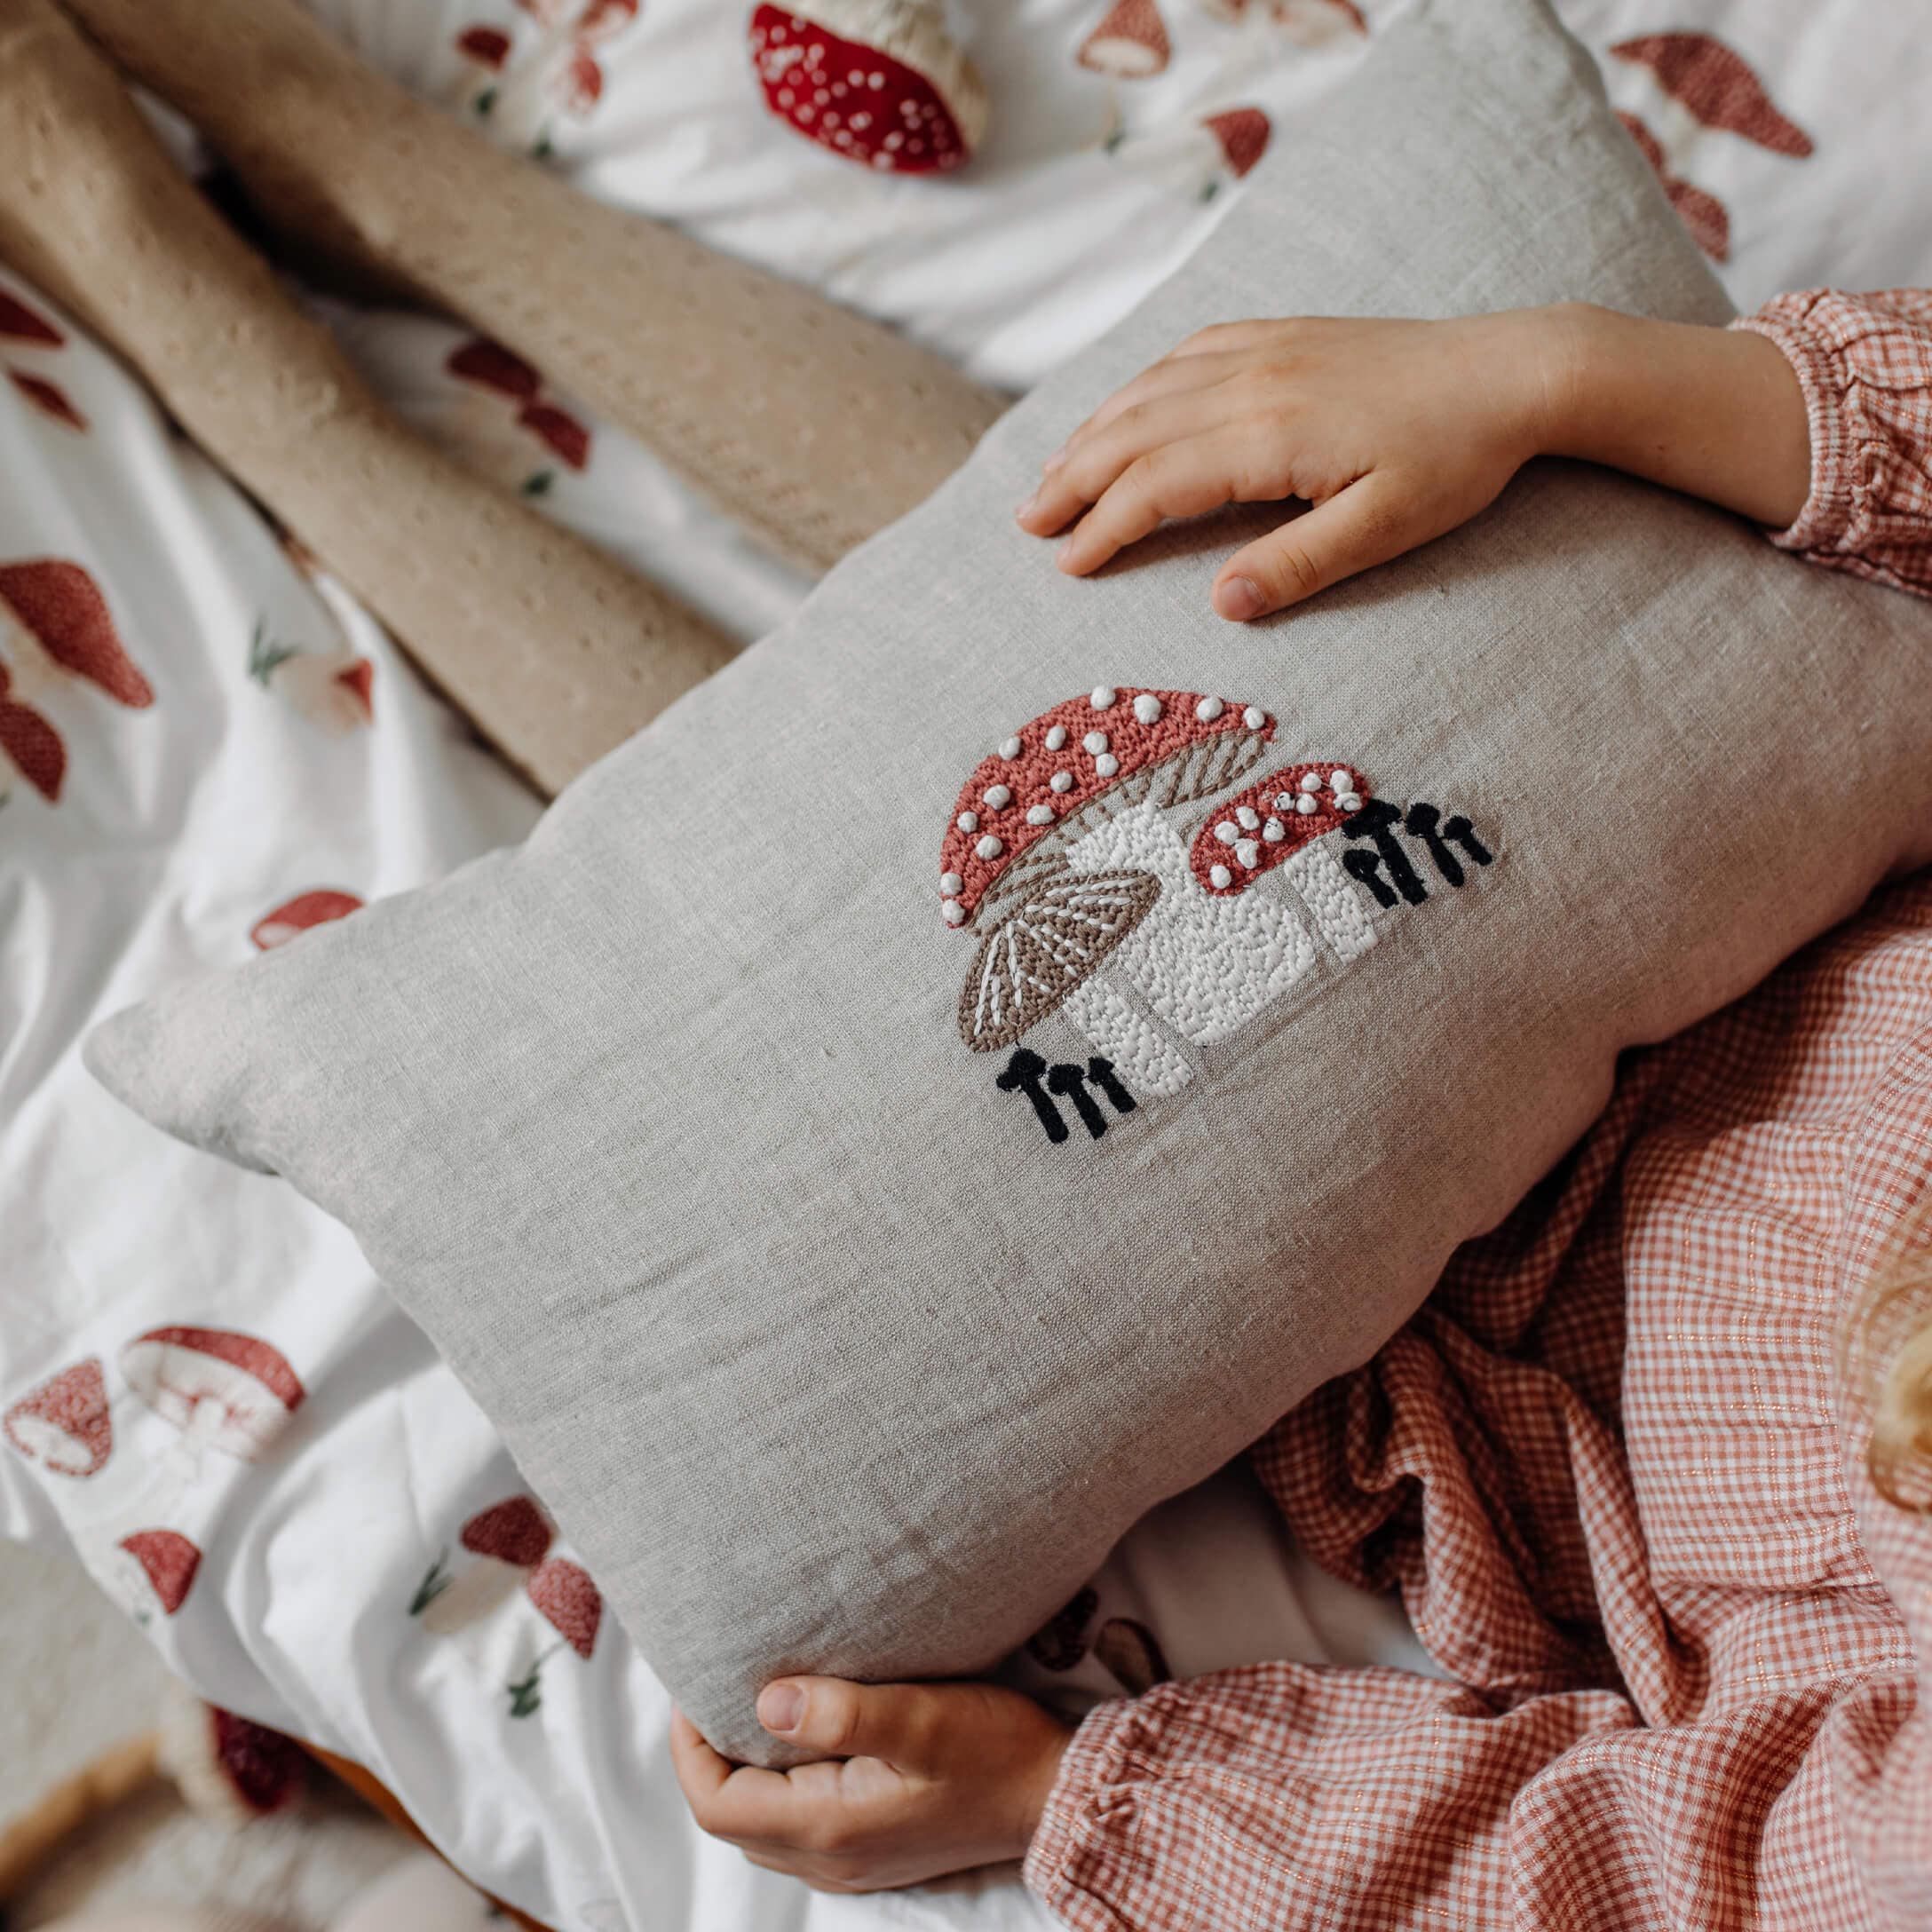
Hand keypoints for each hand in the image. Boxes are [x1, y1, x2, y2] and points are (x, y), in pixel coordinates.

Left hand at [671, 1677, 1073, 1894]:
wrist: (1053, 1793)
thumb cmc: (993, 1749)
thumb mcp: (921, 1719)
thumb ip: (843, 1712)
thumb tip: (765, 1703)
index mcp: (827, 1827)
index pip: (716, 1804)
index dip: (689, 1748)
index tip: (694, 1687)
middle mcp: (829, 1858)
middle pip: (730, 1818)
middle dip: (706, 1757)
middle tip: (712, 1690)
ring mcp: (851, 1862)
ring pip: (761, 1825)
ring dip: (741, 1772)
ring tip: (748, 1706)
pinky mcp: (872, 1849)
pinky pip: (796, 1826)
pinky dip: (776, 1786)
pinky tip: (800, 1740)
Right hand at [1017, 312, 1559, 619]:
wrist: (1515, 371)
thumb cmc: (1457, 460)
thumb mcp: (1386, 530)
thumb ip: (1299, 567)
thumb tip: (1221, 605)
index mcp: (1269, 433)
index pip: (1156, 484)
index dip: (1104, 526)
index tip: (1067, 563)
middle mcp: (1252, 380)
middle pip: (1134, 432)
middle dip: (1073, 478)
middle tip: (1027, 521)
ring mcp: (1264, 348)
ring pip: (1150, 388)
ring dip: (1093, 431)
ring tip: (1052, 472)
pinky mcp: (1283, 334)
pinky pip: (1186, 352)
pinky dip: (1139, 384)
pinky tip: (1123, 406)